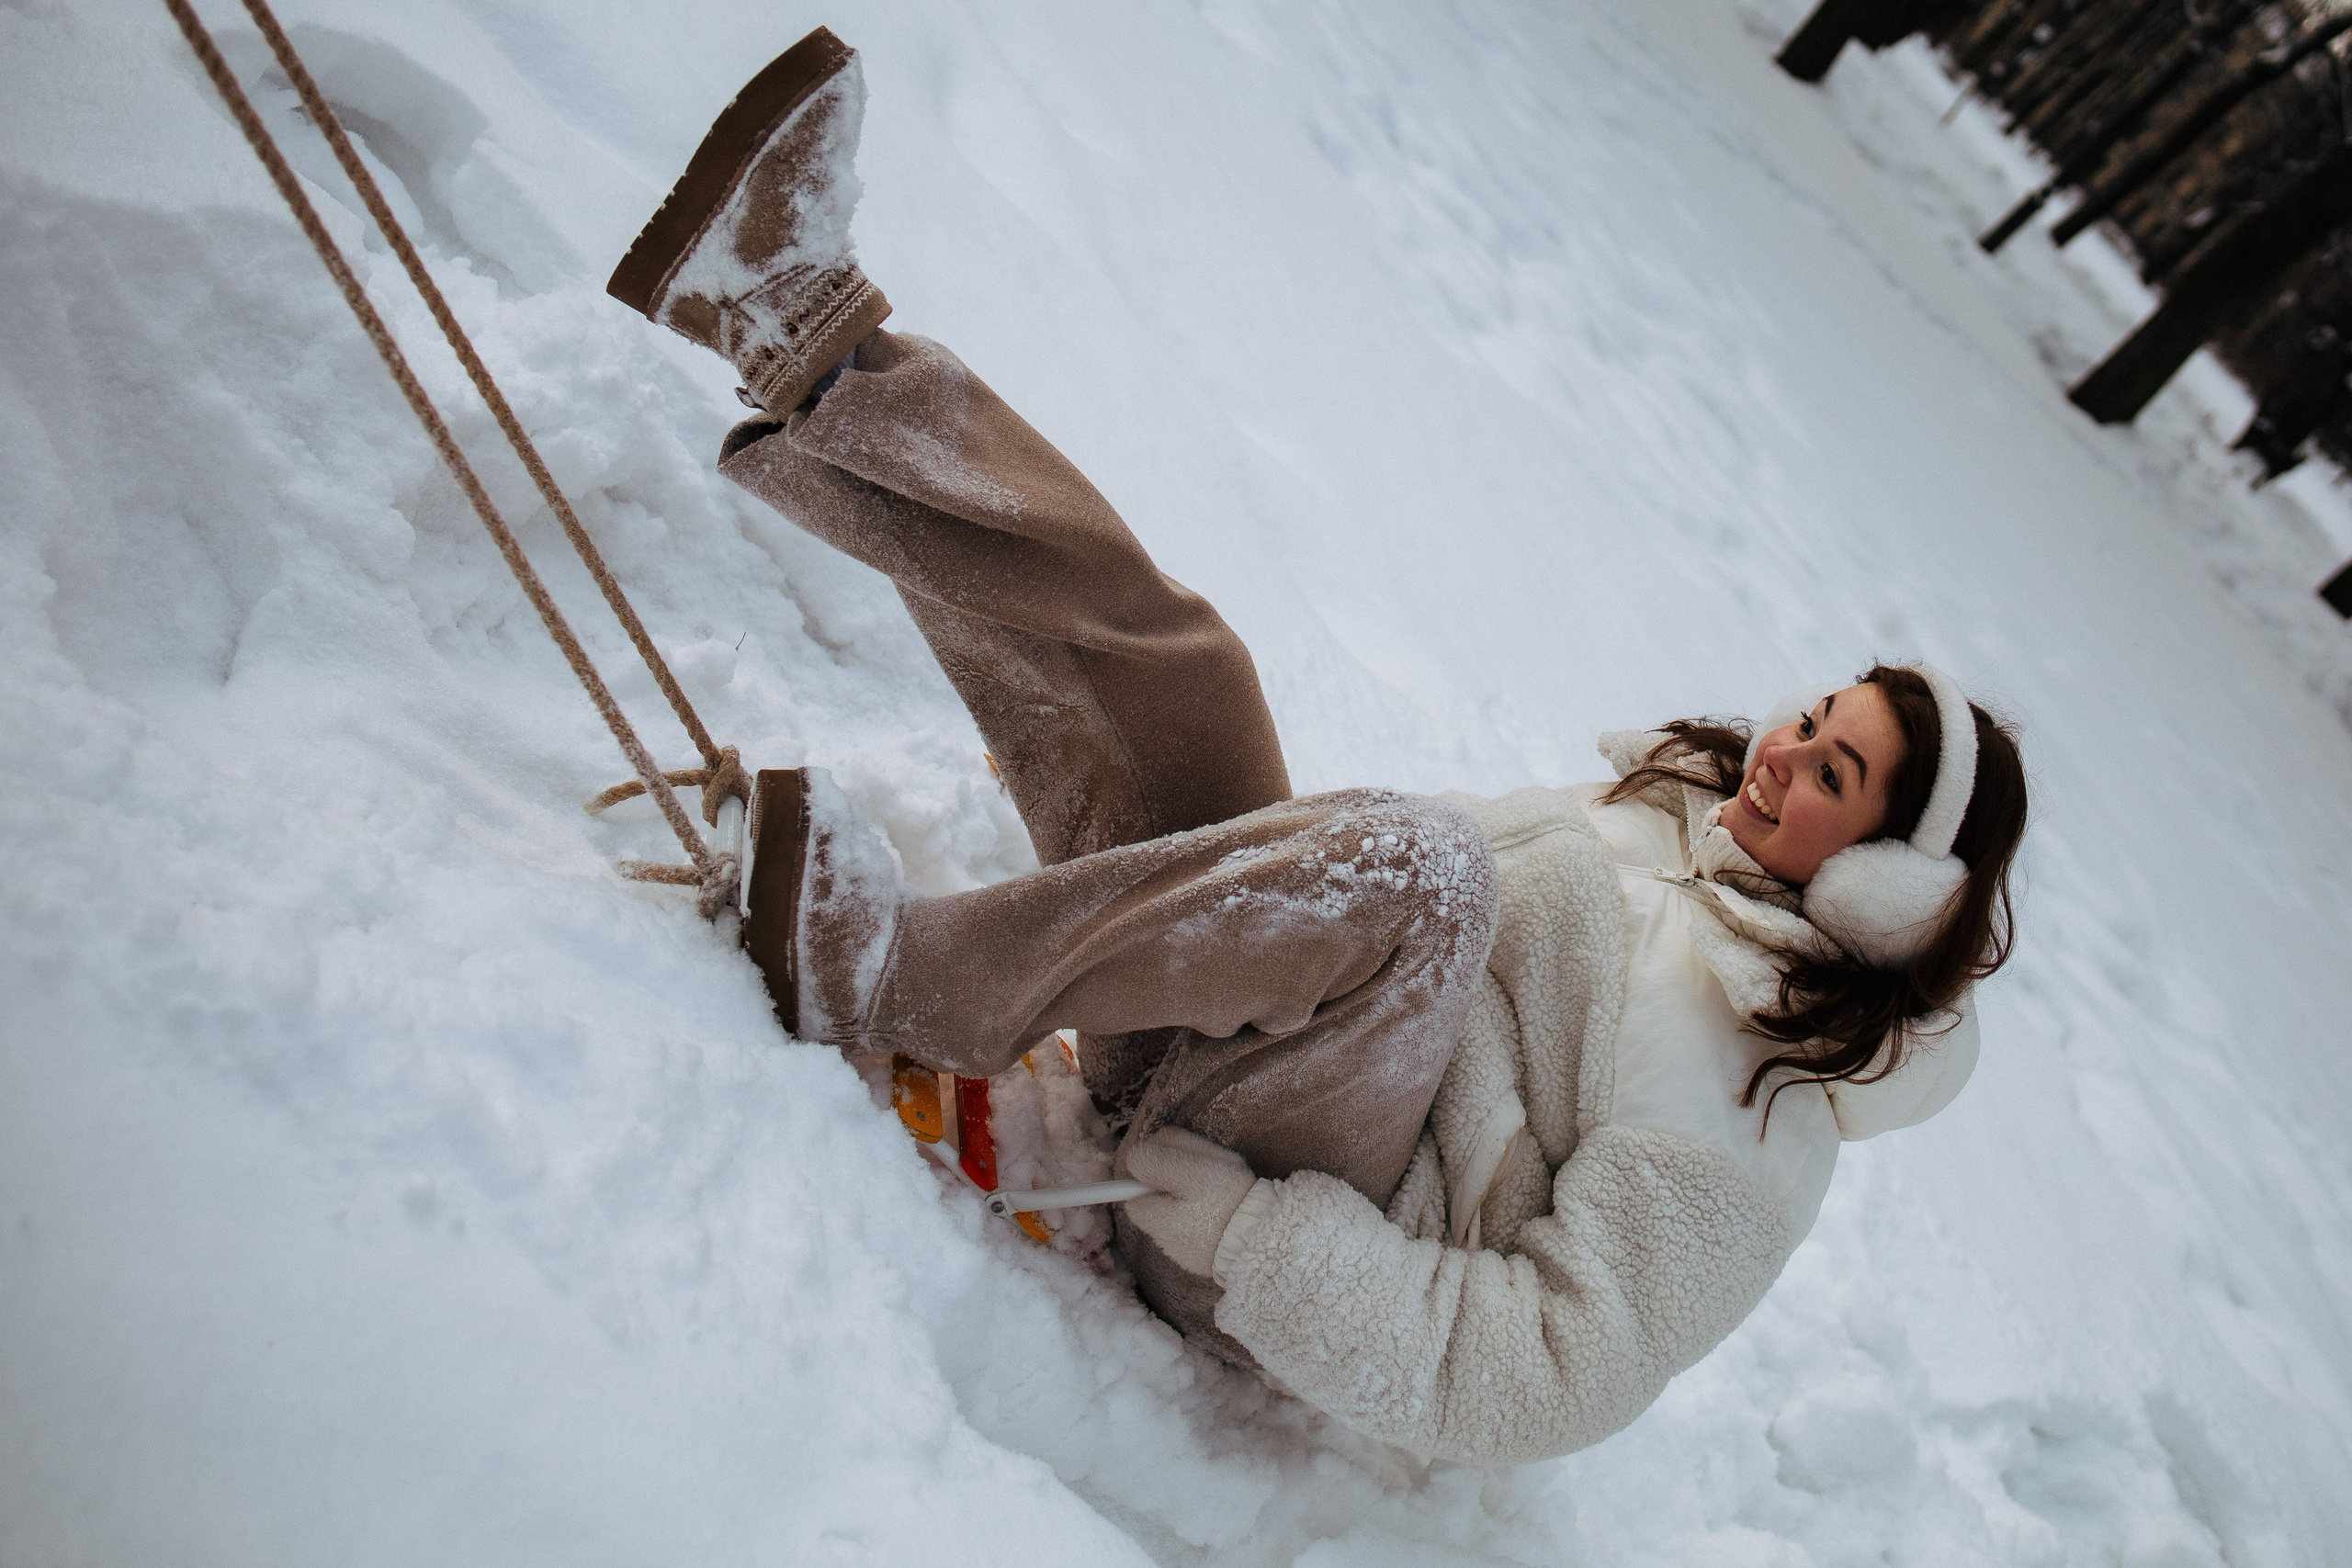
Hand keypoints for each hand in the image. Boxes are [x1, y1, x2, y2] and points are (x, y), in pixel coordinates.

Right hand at [1117, 1126, 1257, 1279]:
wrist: (1261, 1246)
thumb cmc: (1210, 1241)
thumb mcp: (1167, 1230)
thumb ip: (1142, 1205)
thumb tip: (1134, 1193)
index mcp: (1190, 1172)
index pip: (1143, 1155)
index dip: (1132, 1172)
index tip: (1125, 1188)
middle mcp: (1209, 1155)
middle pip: (1163, 1140)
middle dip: (1151, 1160)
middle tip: (1151, 1190)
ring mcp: (1225, 1157)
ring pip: (1182, 1145)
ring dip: (1169, 1164)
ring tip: (1172, 1194)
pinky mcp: (1234, 1165)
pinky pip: (1199, 1156)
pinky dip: (1187, 1169)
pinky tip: (1191, 1193)